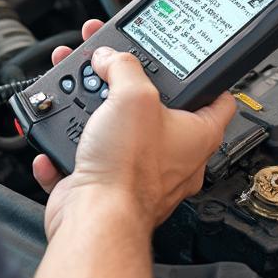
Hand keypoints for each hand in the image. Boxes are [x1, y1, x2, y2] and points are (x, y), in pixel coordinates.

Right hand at [32, 20, 235, 238]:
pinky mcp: (106, 187)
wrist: (94, 220)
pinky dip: (69, 145)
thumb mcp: (133, 96)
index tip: (188, 63)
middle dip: (125, 83)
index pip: (217, 99)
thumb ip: (123, 66)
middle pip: (153, 108)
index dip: (205, 77)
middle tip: (109, 65)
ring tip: (73, 88)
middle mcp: (173, 157)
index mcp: (197, 135)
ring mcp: (138, 174)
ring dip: (89, 107)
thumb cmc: (128, 170)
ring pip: (115, 129)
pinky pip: (86, 158)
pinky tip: (59, 132)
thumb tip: (110, 57)